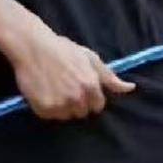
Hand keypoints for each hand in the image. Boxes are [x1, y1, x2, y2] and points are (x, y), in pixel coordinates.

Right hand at [9, 20, 134, 120]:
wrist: (32, 46)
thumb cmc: (62, 49)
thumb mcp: (89, 58)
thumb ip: (109, 76)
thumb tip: (130, 88)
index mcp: (91, 86)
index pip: (97, 106)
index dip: (89, 97)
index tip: (79, 87)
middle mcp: (77, 98)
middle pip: (82, 113)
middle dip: (76, 103)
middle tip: (64, 87)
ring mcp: (60, 105)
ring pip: (66, 116)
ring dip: (61, 107)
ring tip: (53, 89)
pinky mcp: (43, 109)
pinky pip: (49, 116)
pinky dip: (46, 107)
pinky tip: (43, 92)